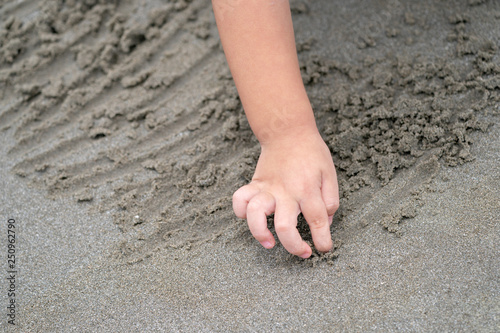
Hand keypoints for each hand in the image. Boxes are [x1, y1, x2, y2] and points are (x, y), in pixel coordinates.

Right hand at [233, 128, 338, 257]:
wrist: (288, 131)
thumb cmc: (311, 152)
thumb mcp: (329, 173)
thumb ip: (330, 199)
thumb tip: (326, 221)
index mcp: (308, 189)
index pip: (318, 220)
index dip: (323, 240)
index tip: (324, 248)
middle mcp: (286, 191)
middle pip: (284, 226)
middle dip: (294, 246)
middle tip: (303, 253)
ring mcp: (267, 188)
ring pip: (255, 214)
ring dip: (260, 233)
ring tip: (269, 243)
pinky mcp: (255, 184)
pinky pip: (239, 199)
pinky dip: (240, 212)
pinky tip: (249, 219)